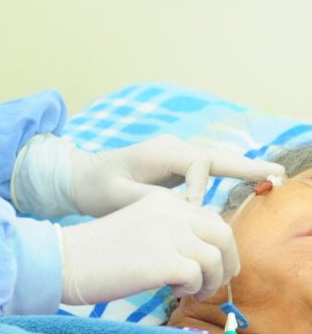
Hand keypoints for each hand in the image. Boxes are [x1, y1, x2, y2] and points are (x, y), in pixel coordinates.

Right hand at [60, 191, 239, 304]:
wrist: (68, 259)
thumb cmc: (102, 250)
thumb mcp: (141, 225)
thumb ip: (171, 228)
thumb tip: (210, 249)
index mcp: (162, 200)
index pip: (209, 217)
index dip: (218, 245)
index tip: (212, 265)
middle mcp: (169, 211)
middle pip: (223, 233)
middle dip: (227, 261)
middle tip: (214, 282)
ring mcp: (168, 234)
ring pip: (216, 259)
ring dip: (209, 281)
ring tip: (188, 289)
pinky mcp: (165, 260)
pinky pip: (198, 278)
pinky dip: (189, 289)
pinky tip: (170, 289)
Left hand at [70, 134, 284, 216]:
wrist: (82, 178)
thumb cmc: (97, 189)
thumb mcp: (120, 196)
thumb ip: (153, 200)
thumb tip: (186, 208)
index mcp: (159, 152)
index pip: (198, 164)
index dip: (201, 188)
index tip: (192, 210)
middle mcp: (171, 149)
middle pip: (216, 155)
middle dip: (245, 166)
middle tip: (277, 173)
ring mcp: (175, 155)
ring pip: (216, 160)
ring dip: (243, 168)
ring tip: (274, 175)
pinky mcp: (176, 166)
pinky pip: (207, 169)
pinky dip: (230, 173)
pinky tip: (252, 178)